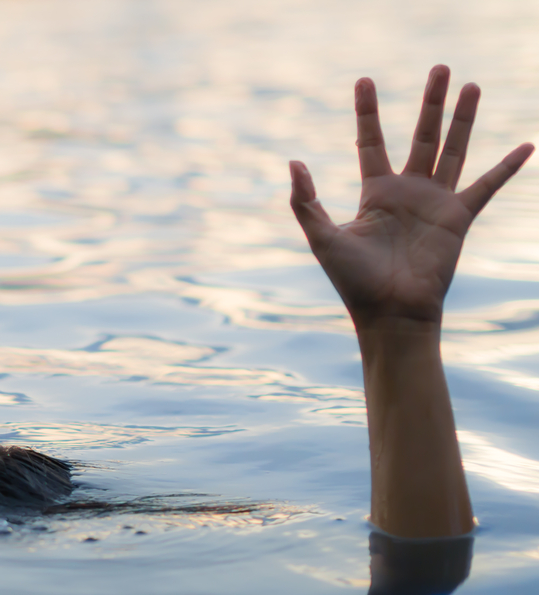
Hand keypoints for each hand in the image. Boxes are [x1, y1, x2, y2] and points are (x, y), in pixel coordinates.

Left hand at [290, 65, 533, 329]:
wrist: (390, 312)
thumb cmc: (353, 281)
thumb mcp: (322, 237)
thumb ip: (306, 201)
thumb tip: (294, 162)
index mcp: (375, 194)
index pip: (370, 142)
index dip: (367, 112)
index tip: (364, 81)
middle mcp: (407, 192)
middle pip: (421, 136)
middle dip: (431, 102)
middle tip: (440, 67)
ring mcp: (435, 203)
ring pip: (453, 149)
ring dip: (463, 119)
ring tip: (472, 85)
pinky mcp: (458, 219)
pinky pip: (487, 187)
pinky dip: (507, 167)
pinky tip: (525, 146)